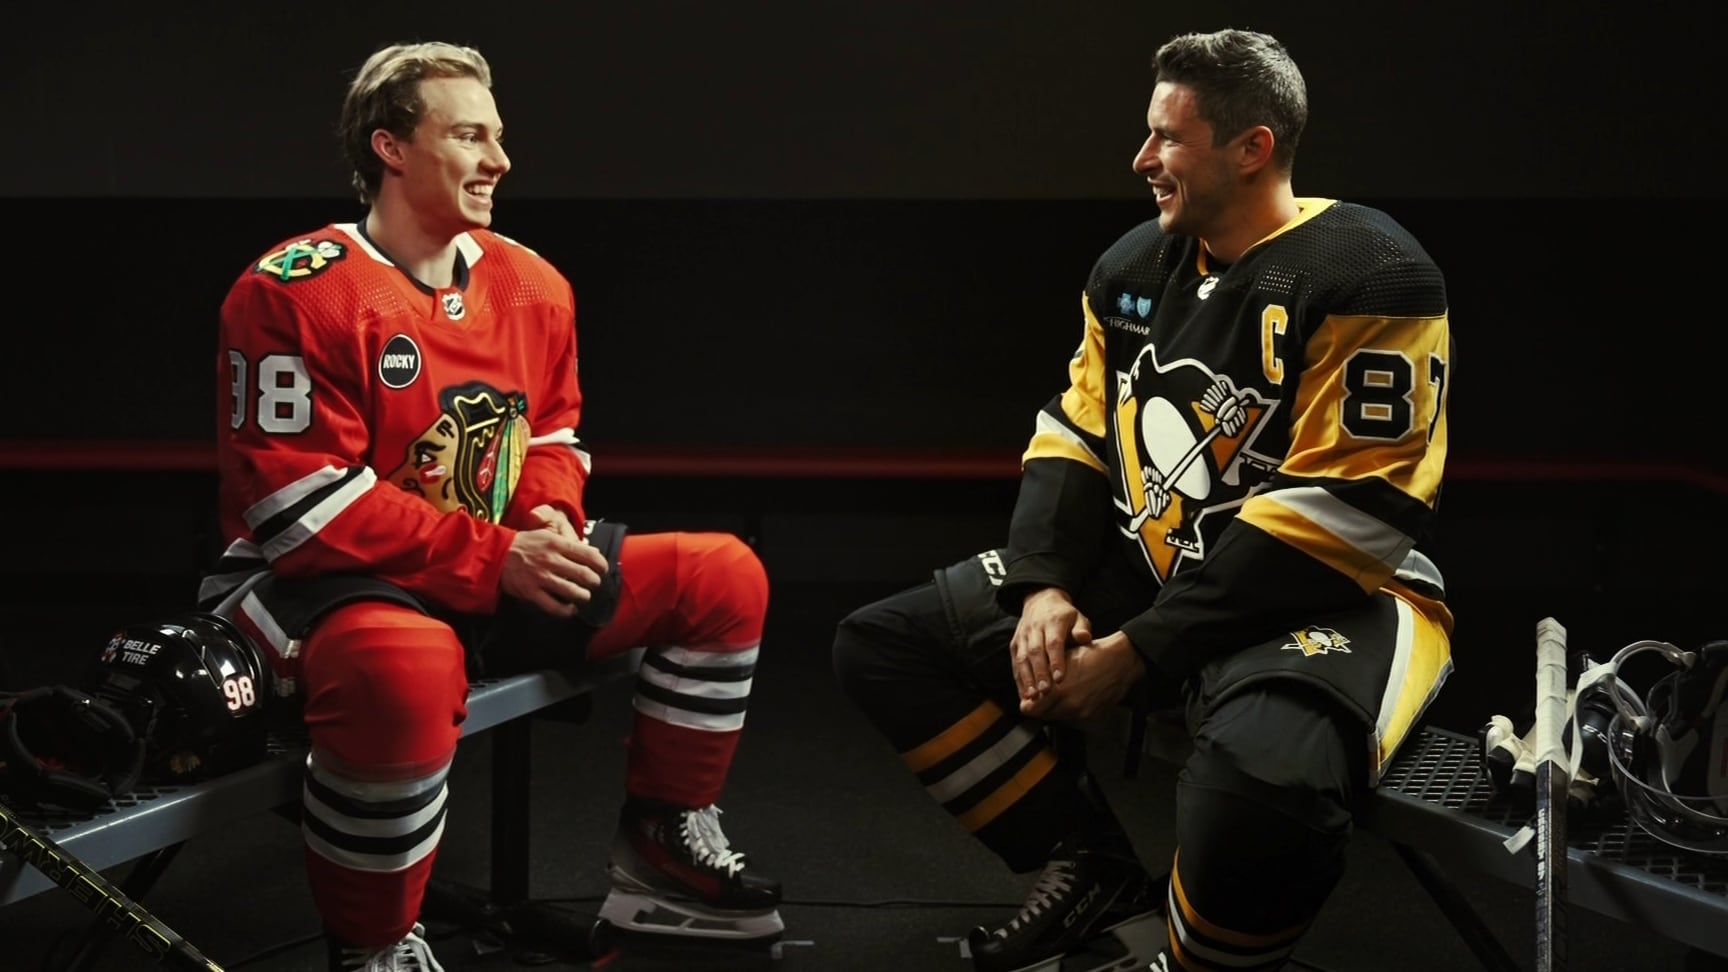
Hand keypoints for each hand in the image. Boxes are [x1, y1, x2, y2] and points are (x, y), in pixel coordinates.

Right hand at [499, 506, 607, 616]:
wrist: (496, 555)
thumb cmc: (524, 544)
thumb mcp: (546, 535)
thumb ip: (569, 543)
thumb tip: (593, 552)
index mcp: (556, 544)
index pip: (587, 554)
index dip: (601, 564)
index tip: (603, 569)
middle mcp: (550, 560)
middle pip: (583, 574)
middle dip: (594, 581)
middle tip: (594, 583)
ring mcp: (541, 577)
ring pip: (572, 592)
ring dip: (583, 596)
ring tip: (584, 596)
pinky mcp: (532, 592)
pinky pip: (554, 606)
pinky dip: (566, 610)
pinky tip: (570, 609)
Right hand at [1010, 588, 1091, 705]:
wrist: (1040, 602)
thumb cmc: (1065, 616)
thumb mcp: (1077, 617)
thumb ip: (1081, 628)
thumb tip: (1085, 638)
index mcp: (1053, 622)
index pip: (1053, 642)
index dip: (1056, 660)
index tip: (1060, 679)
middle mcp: (1034, 628)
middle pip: (1035, 652)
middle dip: (1039, 672)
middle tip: (1045, 691)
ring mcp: (1022, 636)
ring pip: (1022, 658)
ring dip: (1026, 678)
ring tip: (1032, 696)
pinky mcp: (1015, 644)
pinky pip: (1015, 663)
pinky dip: (1019, 679)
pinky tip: (1024, 694)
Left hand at [1019, 632, 1145, 720]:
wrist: (1121, 661)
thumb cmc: (1091, 655)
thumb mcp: (1060, 661)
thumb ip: (1043, 677)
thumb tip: (1030, 689)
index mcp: (1058, 691)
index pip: (1029, 710)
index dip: (1028, 702)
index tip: (1030, 697)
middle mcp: (1068, 706)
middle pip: (1042, 716)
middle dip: (1041, 706)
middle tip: (1044, 694)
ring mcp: (1081, 713)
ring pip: (1057, 717)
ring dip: (1056, 708)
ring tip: (1062, 693)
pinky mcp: (1092, 716)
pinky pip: (1073, 718)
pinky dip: (1071, 709)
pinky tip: (1076, 695)